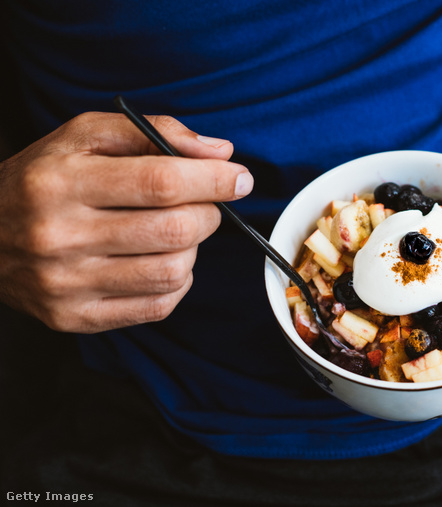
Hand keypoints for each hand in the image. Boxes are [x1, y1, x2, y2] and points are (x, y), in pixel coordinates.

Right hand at [0, 112, 252, 332]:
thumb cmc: (43, 178)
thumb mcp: (83, 135)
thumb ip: (153, 133)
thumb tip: (219, 152)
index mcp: (61, 181)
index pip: (161, 181)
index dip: (213, 179)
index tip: (238, 177)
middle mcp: (60, 236)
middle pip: (175, 230)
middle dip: (208, 213)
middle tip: (203, 203)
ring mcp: (67, 284)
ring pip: (173, 271)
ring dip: (193, 248)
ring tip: (175, 231)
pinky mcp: (76, 317)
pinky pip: (159, 305)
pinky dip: (178, 281)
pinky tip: (161, 260)